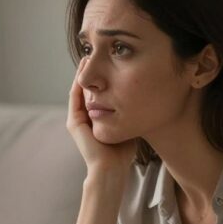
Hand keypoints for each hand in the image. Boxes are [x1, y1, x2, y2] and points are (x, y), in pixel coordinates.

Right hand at [66, 59, 136, 176]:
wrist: (111, 169)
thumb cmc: (123, 152)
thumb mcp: (129, 124)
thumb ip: (131, 111)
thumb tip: (148, 95)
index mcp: (96, 119)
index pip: (97, 93)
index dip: (102, 77)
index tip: (109, 62)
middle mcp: (85, 118)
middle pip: (86, 89)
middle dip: (90, 72)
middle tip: (95, 53)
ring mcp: (77, 120)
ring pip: (78, 91)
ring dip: (81, 74)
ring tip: (87, 57)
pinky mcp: (74, 123)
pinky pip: (75, 98)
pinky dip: (78, 83)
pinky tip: (82, 70)